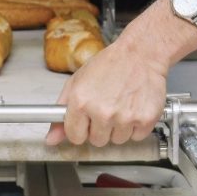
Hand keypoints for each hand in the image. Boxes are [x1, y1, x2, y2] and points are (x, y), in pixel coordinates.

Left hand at [45, 39, 167, 146]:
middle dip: (101, 128)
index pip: (75, 137)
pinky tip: (134, 108)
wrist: (141, 54)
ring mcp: (124, 117)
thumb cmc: (111, 64)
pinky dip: (136, 126)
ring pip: (118, 140)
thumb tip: (51, 139)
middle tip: (108, 108)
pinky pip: (136, 137)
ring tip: (122, 105)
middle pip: (97, 141)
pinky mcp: (144, 119)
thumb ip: (62, 111)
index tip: (86, 122)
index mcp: (81, 102)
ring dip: (119, 128)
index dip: (81, 130)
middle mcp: (102, 112)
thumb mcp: (78, 81)